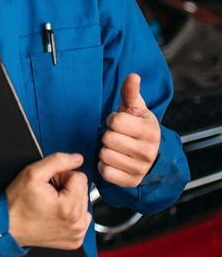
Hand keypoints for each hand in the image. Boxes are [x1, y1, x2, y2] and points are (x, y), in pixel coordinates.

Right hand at [6, 152, 91, 249]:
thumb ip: (57, 161)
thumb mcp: (32, 173)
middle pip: (82, 190)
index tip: (49, 185)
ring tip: (50, 205)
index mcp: (70, 207)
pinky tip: (55, 215)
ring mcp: (77, 234)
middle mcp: (78, 223)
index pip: (80, 177)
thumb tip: (77, 159)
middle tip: (48, 194)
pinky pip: (80, 218)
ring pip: (82, 203)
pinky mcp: (74, 240)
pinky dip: (69, 214)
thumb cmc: (17, 203)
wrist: (8, 227)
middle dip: (66, 188)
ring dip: (68, 200)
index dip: (61, 176)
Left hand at [98, 73, 160, 188]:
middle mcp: (148, 151)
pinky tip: (113, 161)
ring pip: (105, 155)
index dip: (112, 120)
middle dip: (108, 135)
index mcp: (150, 130)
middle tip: (117, 136)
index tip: (118, 122)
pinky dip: (104, 166)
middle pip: (108, 139)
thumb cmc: (138, 127)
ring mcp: (140, 168)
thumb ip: (131, 92)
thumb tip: (133, 75)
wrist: (151, 154)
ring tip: (115, 148)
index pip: (115, 121)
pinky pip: (105, 172)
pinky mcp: (131, 181)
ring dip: (105, 151)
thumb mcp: (136, 108)